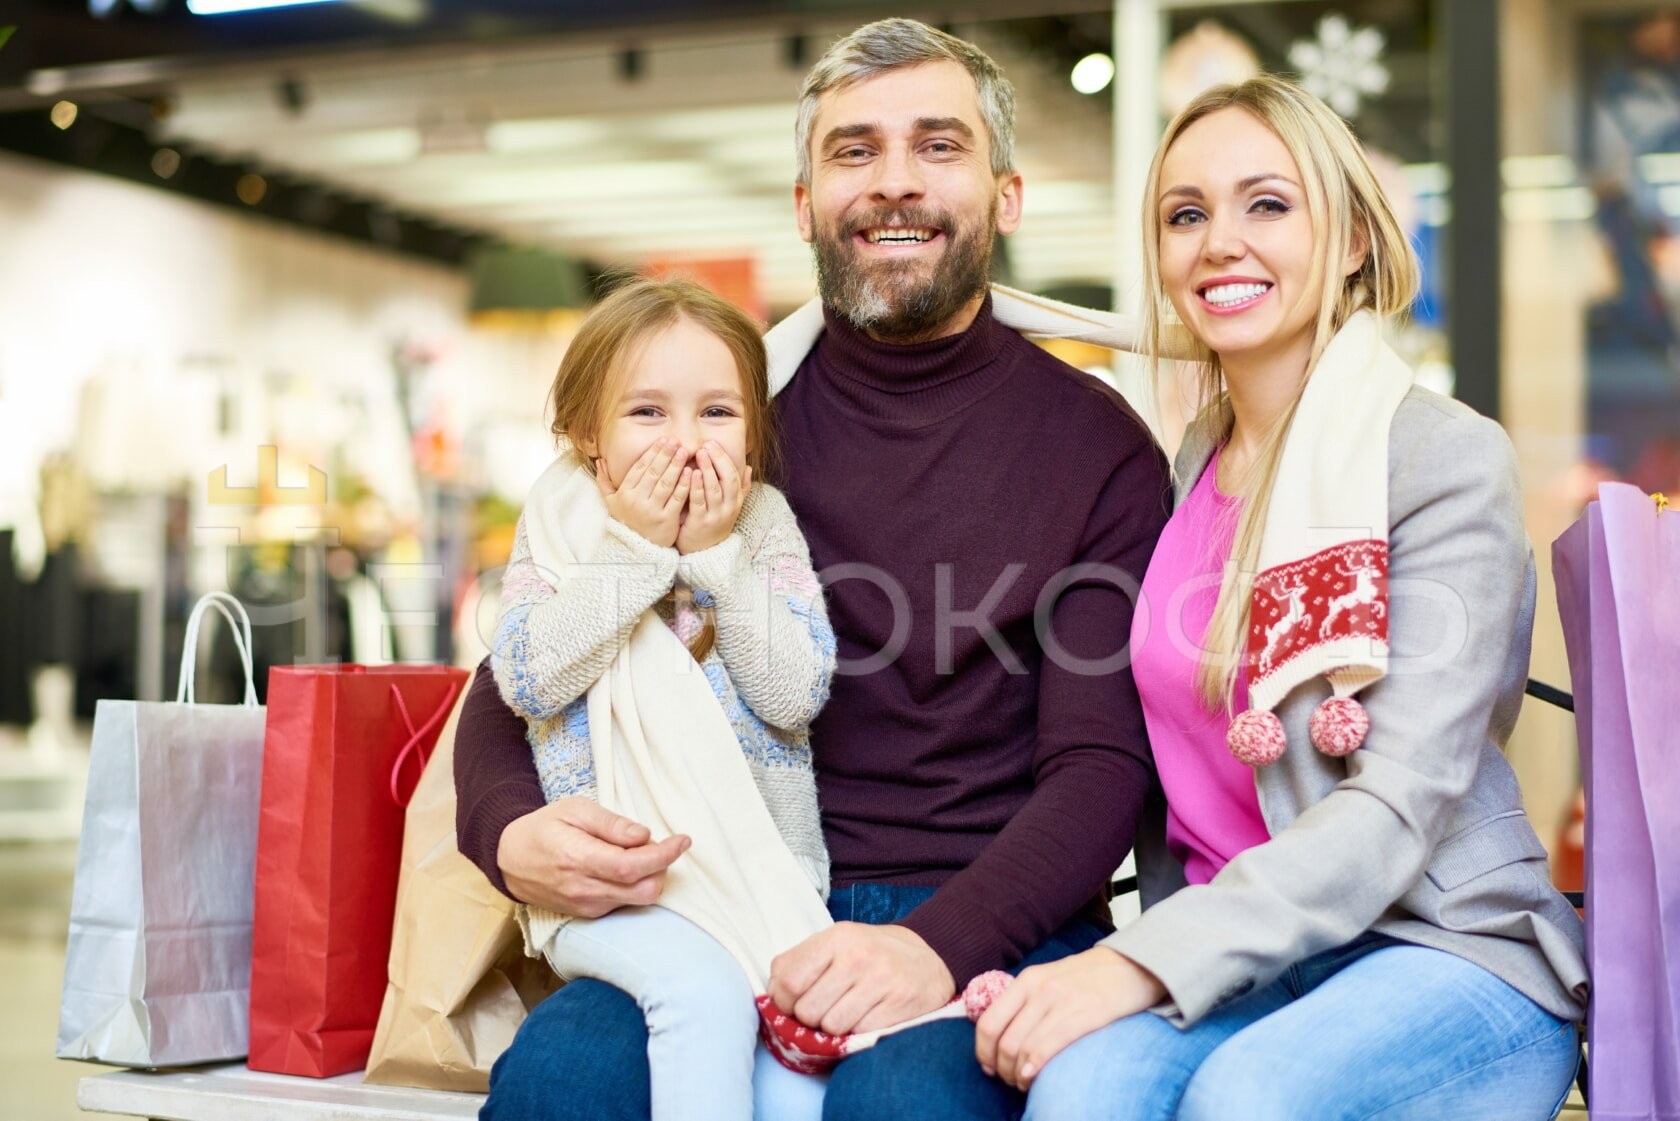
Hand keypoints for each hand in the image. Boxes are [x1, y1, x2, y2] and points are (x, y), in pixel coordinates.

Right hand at [496, 796, 690, 917]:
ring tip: (632, 853)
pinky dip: (634, 886)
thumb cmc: (544, 828)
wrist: (509, 859)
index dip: (665, 854)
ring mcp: (586, 906)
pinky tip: (621, 868)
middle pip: (645, 890)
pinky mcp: (588, 914)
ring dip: (649, 876)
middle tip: (653, 843)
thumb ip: (611, 824)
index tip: (683, 840)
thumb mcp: (575, 810)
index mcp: (579, 858)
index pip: (634, 866)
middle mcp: (585, 889)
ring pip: (639, 899)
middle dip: (662, 866)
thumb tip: (644, 836)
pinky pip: (625, 904)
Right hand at [596, 440, 692, 548]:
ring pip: (665, 483)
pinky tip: (691, 473)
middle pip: (653, 473)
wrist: (638, 551)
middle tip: (675, 441)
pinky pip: (677, 499)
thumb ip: (604, 481)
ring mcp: (652, 511)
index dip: (652, 453)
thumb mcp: (611, 503)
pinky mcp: (666, 520)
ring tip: (684, 452)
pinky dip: (684, 485)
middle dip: (665, 455)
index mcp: (625, 494)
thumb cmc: (627, 523)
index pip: (639, 468)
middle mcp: (637, 501)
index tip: (663, 440)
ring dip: (675, 466)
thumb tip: (599, 461)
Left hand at [676, 443, 750, 554]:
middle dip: (717, 461)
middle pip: (727, 480)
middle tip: (706, 445)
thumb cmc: (714, 523)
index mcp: (735, 502)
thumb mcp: (730, 506)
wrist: (703, 553)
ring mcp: (715, 516)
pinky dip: (696, 487)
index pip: (734, 476)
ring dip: (708, 470)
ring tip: (699, 454)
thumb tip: (749, 468)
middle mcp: (728, 508)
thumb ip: (740, 488)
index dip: (724, 459)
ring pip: (714, 490)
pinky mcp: (700, 523)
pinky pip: (699, 502)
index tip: (713, 444)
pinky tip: (690, 474)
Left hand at [767, 923, 955, 1034]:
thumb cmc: (871, 954)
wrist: (931, 956)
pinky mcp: (900, 1005)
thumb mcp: (836, 944)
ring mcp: (881, 981)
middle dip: (811, 1019)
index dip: (783, 1002)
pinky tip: (869, 1016)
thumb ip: (801, 963)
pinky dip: (859, 1033)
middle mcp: (858, 957)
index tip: (792, 1005)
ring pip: (832, 1027)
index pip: (789, 980)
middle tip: (826, 1009)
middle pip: (808, 1010)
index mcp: (836, 938)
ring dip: (835, 1028)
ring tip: (849, 1012)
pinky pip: (860, 1034)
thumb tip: (770, 996)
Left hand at [974, 947, 1164, 1090]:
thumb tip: (1002, 1034)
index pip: (989, 1021)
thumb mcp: (1049, 977)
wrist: (1131, 964)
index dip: (983, 1052)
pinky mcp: (1085, 1014)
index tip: (989, 1067)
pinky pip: (1048, 1046)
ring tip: (1024, 1083)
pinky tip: (1033, 1078)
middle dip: (1001, 1068)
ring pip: (1022, 1047)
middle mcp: (1039, 988)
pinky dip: (1035, 1067)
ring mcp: (1061, 1001)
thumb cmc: (1089, 977)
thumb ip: (1026, 1000)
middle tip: (1010, 1079)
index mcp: (1027, 980)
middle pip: (1003, 1040)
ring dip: (1017, 1074)